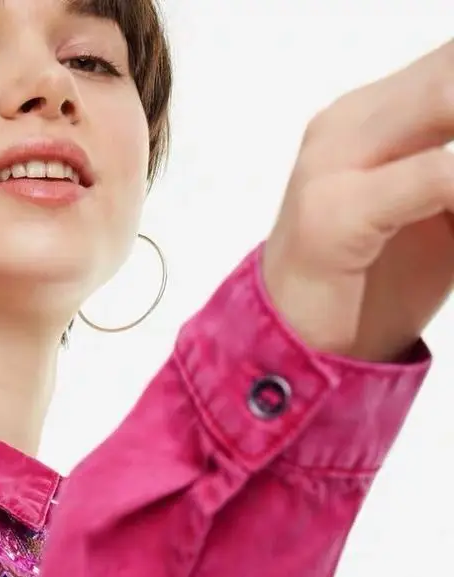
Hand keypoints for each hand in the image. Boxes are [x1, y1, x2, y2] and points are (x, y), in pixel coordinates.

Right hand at [261, 39, 453, 361]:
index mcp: (369, 113)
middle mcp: (346, 123)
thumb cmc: (372, 287)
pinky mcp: (334, 214)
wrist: (300, 351)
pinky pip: (435, 177)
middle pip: (451, 69)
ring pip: (446, 100)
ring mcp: (332, 163)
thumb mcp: (439, 211)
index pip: (451, 63)